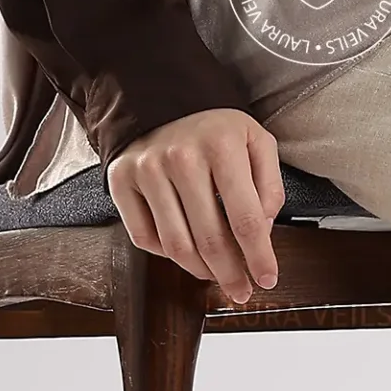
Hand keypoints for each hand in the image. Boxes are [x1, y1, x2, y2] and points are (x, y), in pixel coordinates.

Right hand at [108, 107, 284, 303]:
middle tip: (241, 291)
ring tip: (216, 277)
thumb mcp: (257, 141)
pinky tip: (185, 252)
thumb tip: (263, 230)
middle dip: (230, 274)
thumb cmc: (216, 129)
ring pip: (175, 245)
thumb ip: (270, 185)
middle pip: (209, 239)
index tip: (267, 279)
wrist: (162, 100)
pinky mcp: (120, 180)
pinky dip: (166, 254)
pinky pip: (144, 237)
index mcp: (222, 146)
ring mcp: (147, 170)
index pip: (246, 219)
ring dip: (200, 271)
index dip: (258, 257)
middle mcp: (181, 158)